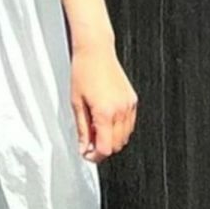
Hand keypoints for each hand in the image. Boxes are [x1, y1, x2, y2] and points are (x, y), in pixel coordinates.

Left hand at [70, 42, 137, 161]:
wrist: (96, 52)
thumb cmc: (84, 72)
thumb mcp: (76, 103)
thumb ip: (82, 129)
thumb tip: (83, 147)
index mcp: (105, 112)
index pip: (105, 148)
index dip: (95, 156)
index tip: (87, 156)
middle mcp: (120, 110)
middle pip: (116, 145)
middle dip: (103, 148)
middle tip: (88, 142)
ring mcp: (129, 105)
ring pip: (125, 136)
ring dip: (111, 139)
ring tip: (95, 129)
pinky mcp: (132, 100)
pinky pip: (129, 124)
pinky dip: (119, 128)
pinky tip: (106, 121)